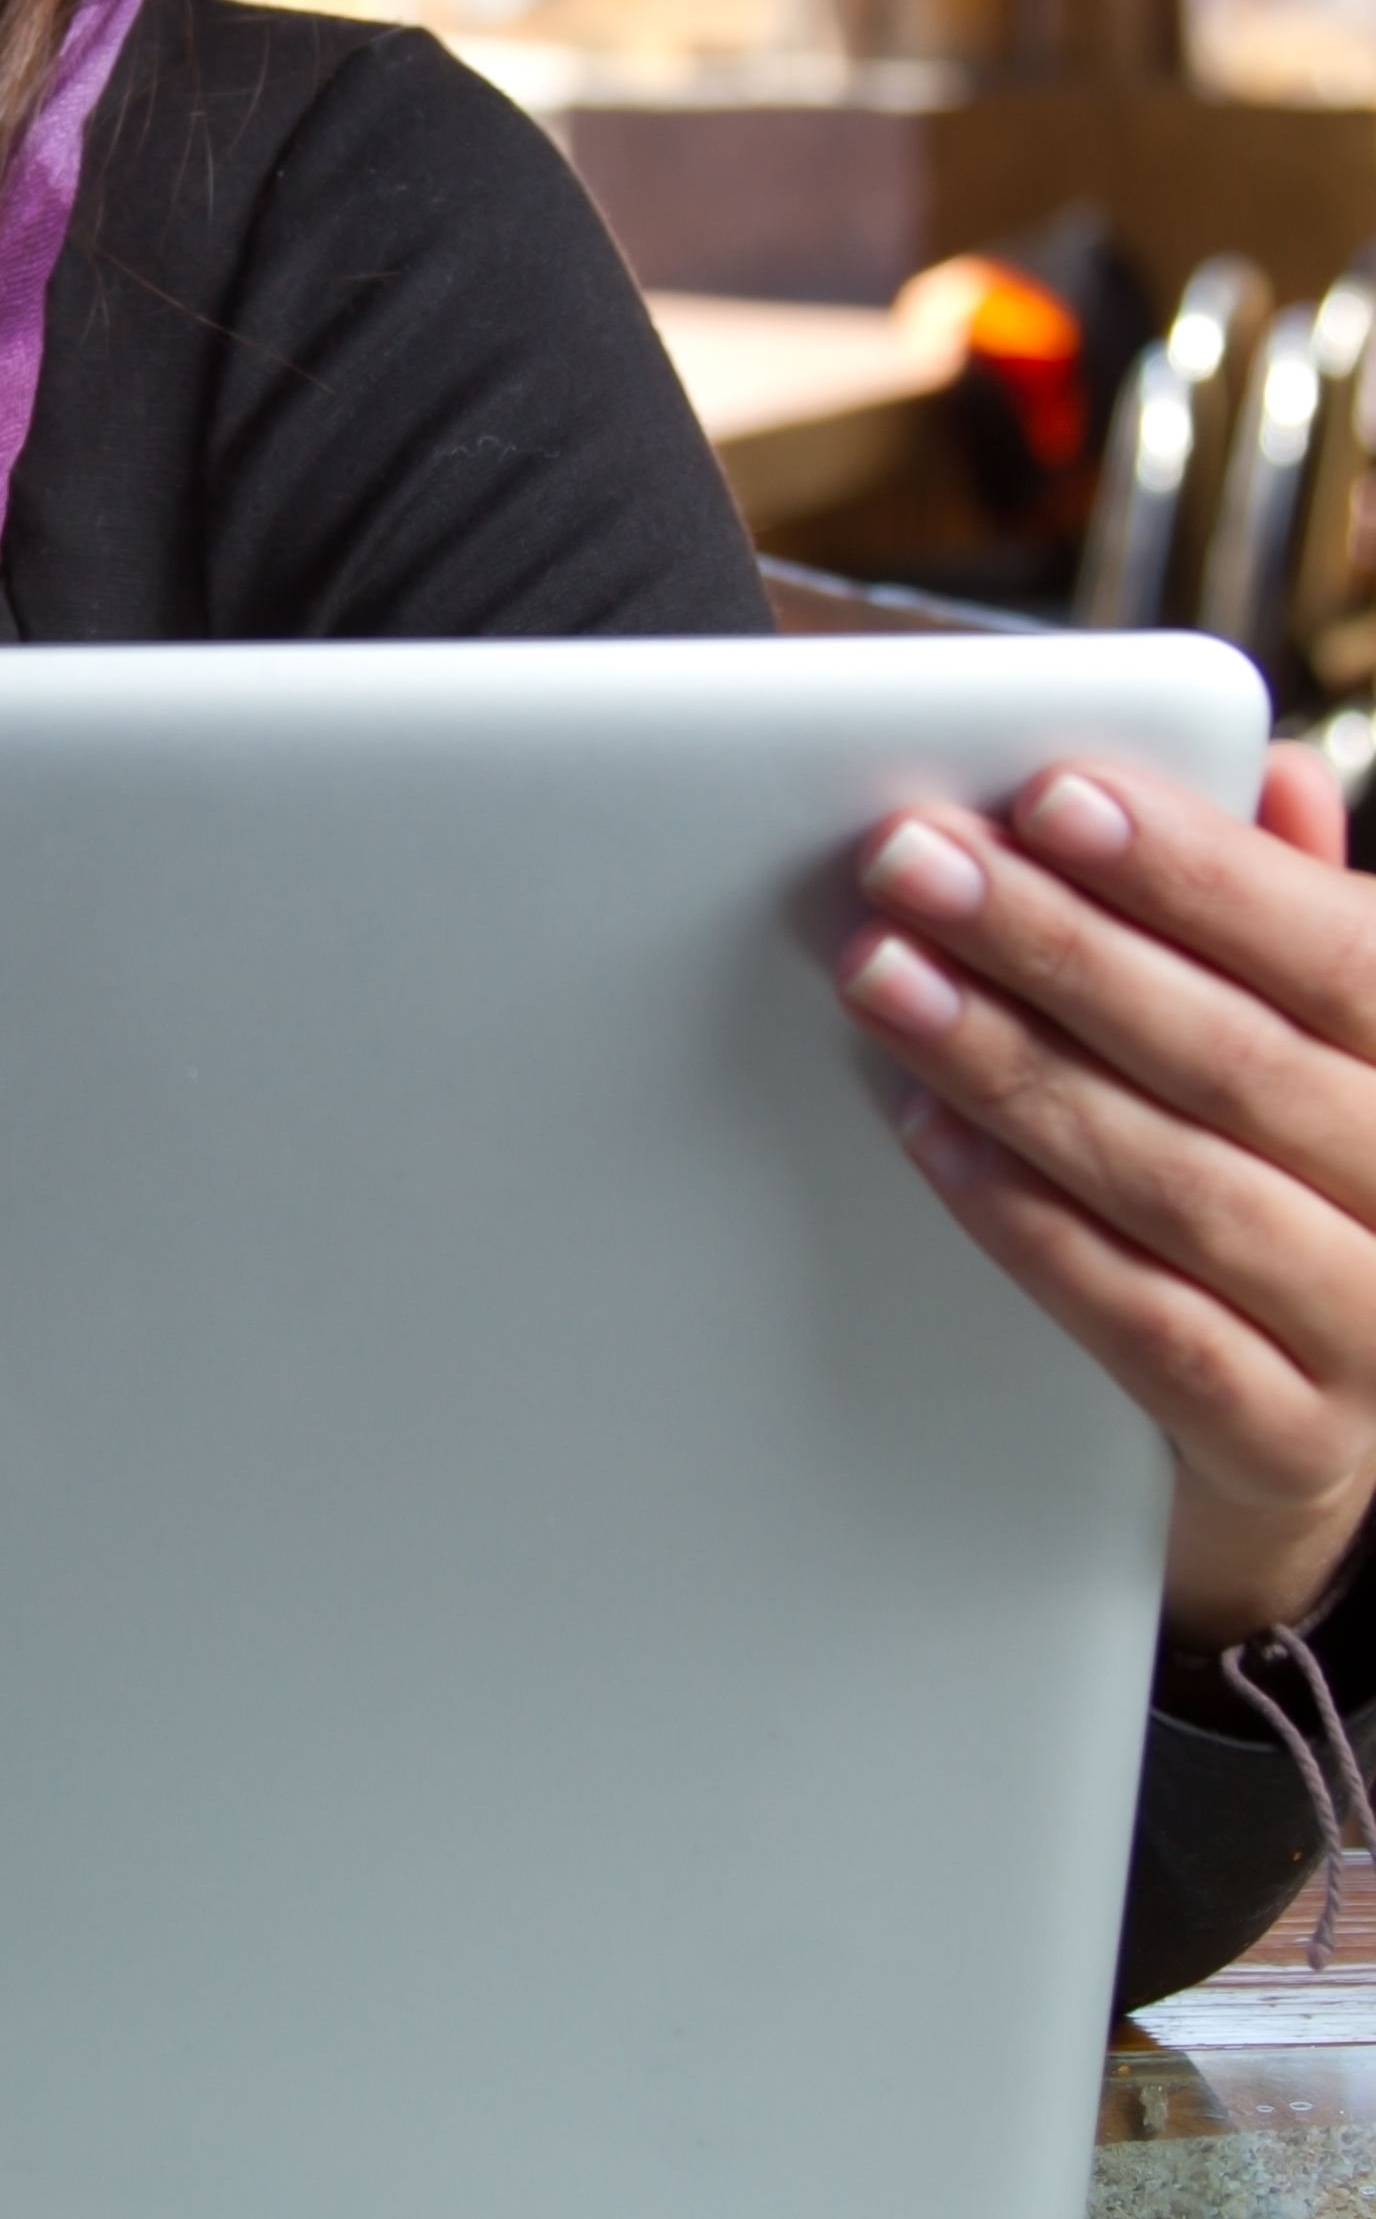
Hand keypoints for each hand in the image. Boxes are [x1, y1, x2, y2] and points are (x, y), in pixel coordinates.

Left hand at [838, 748, 1375, 1650]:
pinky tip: (938, 1142)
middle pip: (1236, 1059)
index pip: (1340, 951)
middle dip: (1054, 947)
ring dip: (1015, 1070)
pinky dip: (1034, 1226)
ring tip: (888, 981)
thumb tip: (1283, 773)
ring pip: (1183, 1185)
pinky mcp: (1293, 1444)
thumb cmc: (1307, 1182)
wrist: (1329, 1427)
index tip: (1051, 796)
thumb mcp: (1323, 1042)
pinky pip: (1152, 1326)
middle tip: (911, 868)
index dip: (1195, 871)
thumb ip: (1296, 911)